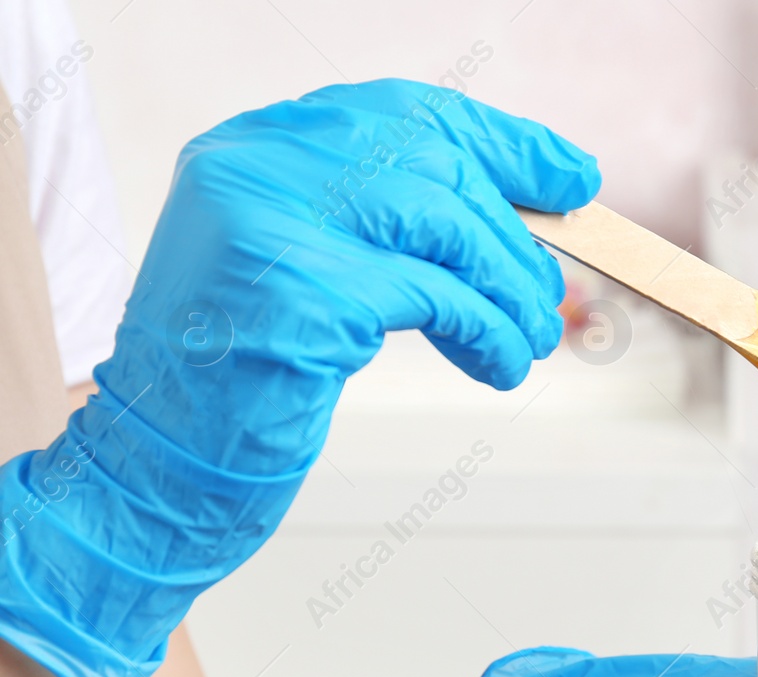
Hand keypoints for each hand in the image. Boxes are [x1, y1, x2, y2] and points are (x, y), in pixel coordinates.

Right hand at [0, 79, 597, 676]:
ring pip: (443, 223)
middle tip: (546, 294)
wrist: (164, 462)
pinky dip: (487, 331)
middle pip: (432, 161)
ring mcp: (272, 221)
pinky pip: (435, 295)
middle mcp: (256, 165)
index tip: (571, 177)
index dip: (502, 143)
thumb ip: (393, 225)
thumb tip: (530, 210)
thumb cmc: (251, 377)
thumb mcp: (321, 274)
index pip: (404, 112)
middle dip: (513, 231)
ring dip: (508, 287)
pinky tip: (500, 366)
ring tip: (528, 339)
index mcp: (257, 146)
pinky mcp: (300, 290)